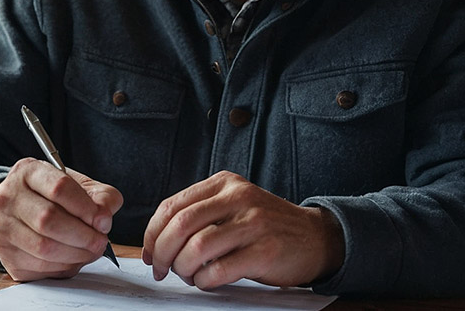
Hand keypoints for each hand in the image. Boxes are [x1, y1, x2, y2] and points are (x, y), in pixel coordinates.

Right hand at [0, 158, 123, 280]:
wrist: (24, 209)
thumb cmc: (55, 197)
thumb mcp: (81, 186)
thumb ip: (102, 197)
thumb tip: (103, 219)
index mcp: (28, 172)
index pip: (59, 188)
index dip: (86, 208)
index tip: (103, 221)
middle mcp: (8, 197)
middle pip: (48, 219)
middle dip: (83, 236)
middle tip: (100, 241)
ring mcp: (2, 226)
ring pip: (43, 247)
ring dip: (75, 254)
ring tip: (89, 251)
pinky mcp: (5, 254)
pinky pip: (39, 267)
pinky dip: (63, 267)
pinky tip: (72, 259)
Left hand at [142, 171, 343, 290]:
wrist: (315, 237)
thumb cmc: (265, 227)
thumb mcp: (233, 206)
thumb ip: (199, 215)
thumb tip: (154, 242)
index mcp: (224, 183)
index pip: (171, 206)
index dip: (151, 233)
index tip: (149, 253)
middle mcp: (238, 197)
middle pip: (180, 225)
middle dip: (162, 252)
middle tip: (161, 269)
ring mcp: (254, 223)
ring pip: (197, 247)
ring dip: (183, 268)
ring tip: (188, 275)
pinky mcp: (265, 250)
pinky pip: (219, 269)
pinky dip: (204, 281)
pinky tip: (207, 281)